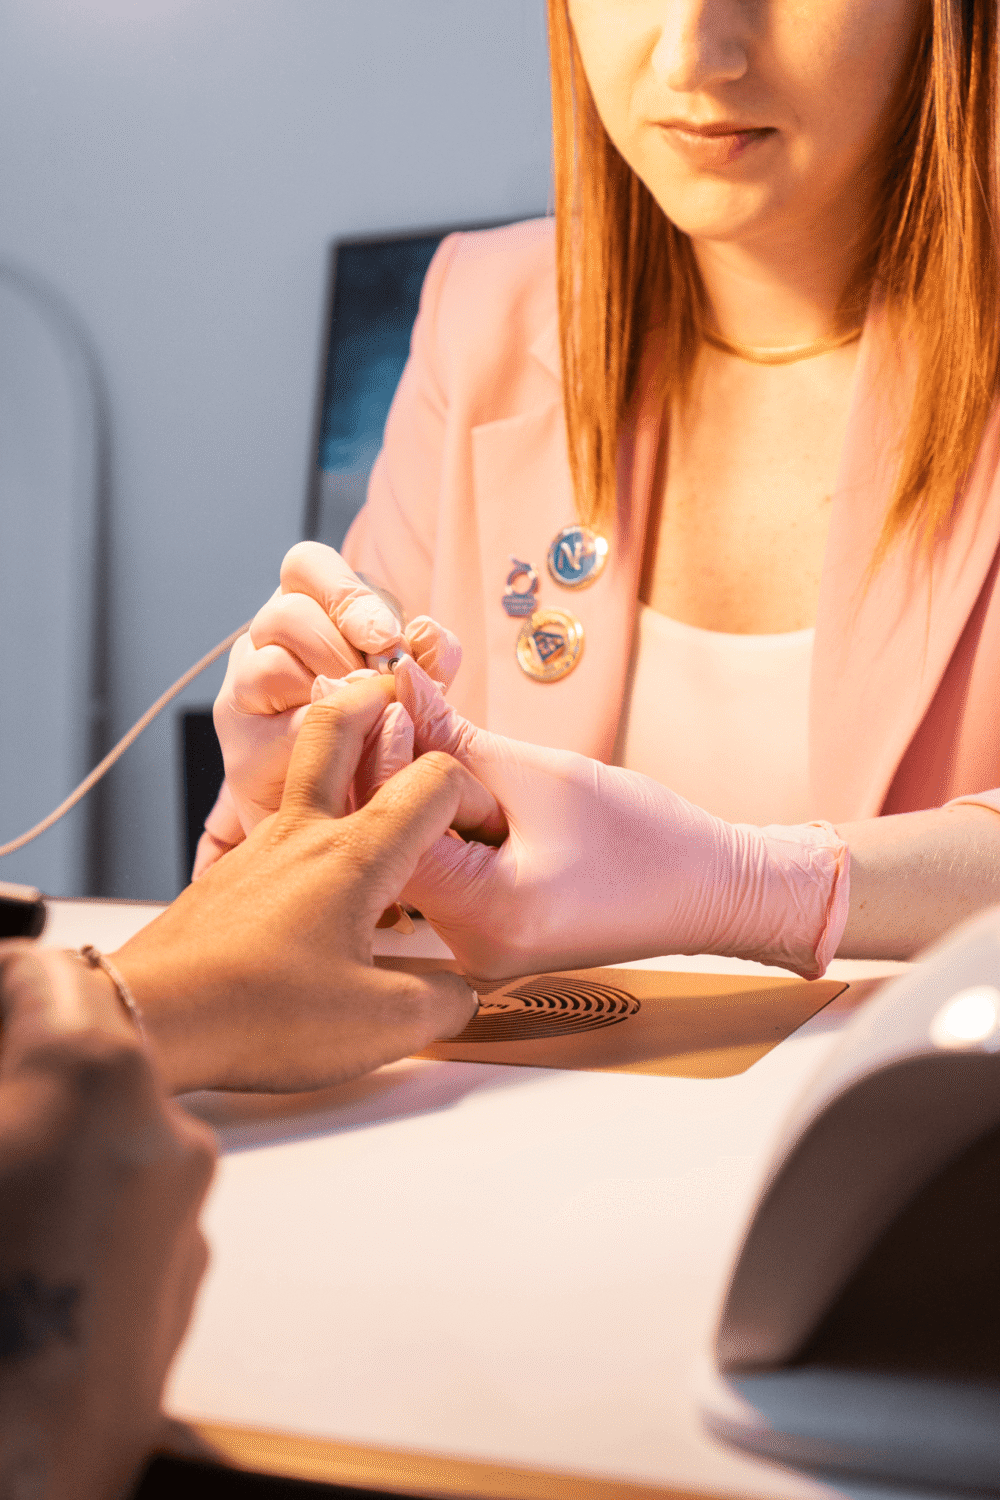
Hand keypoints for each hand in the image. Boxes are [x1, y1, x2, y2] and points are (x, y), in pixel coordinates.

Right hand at [0, 944, 214, 1499]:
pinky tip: (25, 1244)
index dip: (1, 978)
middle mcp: (166, 1132)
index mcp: (95, 1081)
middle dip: (22, 1061)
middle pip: (85, 1050)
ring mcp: (185, 1210)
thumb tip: (12, 1074)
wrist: (16, 1477)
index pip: (47, 976)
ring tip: (10, 1182)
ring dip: (51, 1132)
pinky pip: (130, 1199)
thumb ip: (4, 1083)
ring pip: (110, 1127)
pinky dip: (79, 1195)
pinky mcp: (184, 1278)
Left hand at [115, 676, 494, 1093]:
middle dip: (372, 698)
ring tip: (369, 793)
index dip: (473, 793)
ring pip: (299, 779)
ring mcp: (255, 852)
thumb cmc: (264, 1013)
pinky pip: (273, 834)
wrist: (153, 1018)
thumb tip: (463, 993)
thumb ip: (443, 1002)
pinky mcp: (225, 882)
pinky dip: (304, 828)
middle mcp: (302, 835)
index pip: (432, 782)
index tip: (486, 829)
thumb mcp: (383, 1025)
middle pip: (335, 728)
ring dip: (337, 763)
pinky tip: (316, 882)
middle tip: (396, 695)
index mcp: (355, 855)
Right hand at [198, 542, 460, 871]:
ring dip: (330, 687)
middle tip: (382, 679)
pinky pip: (274, 723)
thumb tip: (429, 633)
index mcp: (307, 613)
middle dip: (345, 645)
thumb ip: (429, 657)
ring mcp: (242, 693)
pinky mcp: (241, 747)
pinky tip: (347, 747)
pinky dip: (317, 731)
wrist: (351, 817)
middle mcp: (264, 644)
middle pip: (287, 613)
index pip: (306, 566)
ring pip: (271, 661)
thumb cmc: (386, 737)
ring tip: (368, 717)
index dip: (344, 590)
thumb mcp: (417, 685)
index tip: (386, 634)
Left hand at [392, 658, 849, 980]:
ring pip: (416, 862)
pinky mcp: (489, 940)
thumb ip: (457, 736)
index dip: (387, 761)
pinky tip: (477, 796)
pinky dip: (450, 830)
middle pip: (394, 851)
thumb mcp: (543, 774)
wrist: (708, 892)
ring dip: (426, 803)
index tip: (397, 704)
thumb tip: (399, 686)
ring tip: (455, 755)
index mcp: (486, 915)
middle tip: (413, 715)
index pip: (390, 831)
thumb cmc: (647, 839)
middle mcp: (469, 950)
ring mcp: (477, 951)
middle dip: (401, 779)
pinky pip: (445, 878)